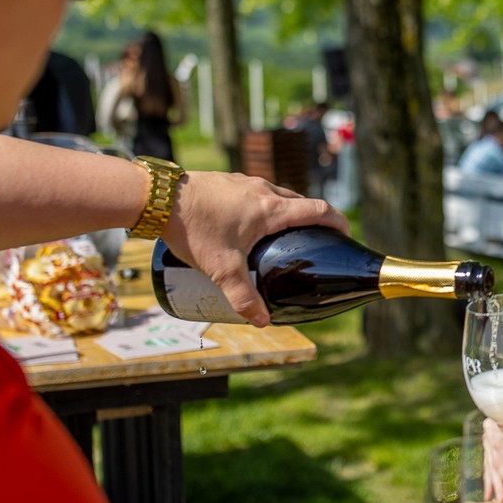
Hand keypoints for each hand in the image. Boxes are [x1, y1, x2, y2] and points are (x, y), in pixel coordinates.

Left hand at [163, 171, 348, 326]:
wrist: (157, 197)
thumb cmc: (193, 229)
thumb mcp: (221, 269)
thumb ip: (244, 297)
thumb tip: (263, 321)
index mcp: (271, 209)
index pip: (319, 211)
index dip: (338, 222)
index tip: (345, 236)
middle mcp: (264, 190)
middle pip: (300, 202)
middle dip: (312, 221)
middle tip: (312, 244)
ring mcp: (245, 182)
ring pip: (277, 195)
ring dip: (286, 212)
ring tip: (279, 237)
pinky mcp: (228, 181)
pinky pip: (257, 192)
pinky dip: (264, 206)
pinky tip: (246, 225)